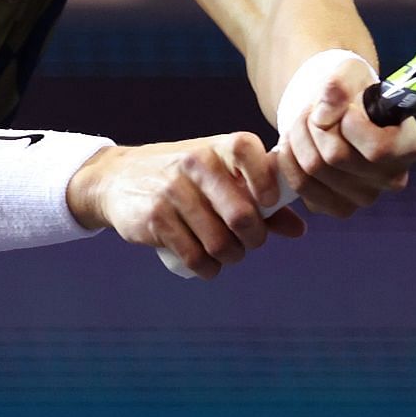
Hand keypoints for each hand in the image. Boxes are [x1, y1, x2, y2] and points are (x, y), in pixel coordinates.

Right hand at [67, 133, 307, 278]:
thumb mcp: (217, 176)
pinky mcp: (155, 218)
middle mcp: (195, 162)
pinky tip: (206, 264)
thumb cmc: (181, 178)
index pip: (250, 151)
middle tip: (248, 242)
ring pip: (220, 242)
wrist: (117, 179)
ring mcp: (173, 190)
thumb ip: (260, 200)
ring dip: (231, 257)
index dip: (267, 181)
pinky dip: (207, 269)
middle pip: (242, 215)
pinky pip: (195, 257)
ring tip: (227, 253)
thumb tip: (298, 229)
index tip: (268, 204)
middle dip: (253, 239)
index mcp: (217, 147)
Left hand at [279, 59, 415, 217]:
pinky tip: (294, 143)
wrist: (336, 112)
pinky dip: (288, 159)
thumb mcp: (349, 72)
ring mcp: (364, 198)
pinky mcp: (335, 207)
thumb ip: (339, 86)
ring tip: (303, 122)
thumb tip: (323, 115)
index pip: (377, 150)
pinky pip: (299, 185)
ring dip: (297, 137)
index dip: (349, 123)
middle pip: (336, 157)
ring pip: (313, 169)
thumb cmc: (351, 92)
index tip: (345, 108)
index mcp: (410, 148)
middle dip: (314, 124)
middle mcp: (392, 179)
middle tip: (313, 110)